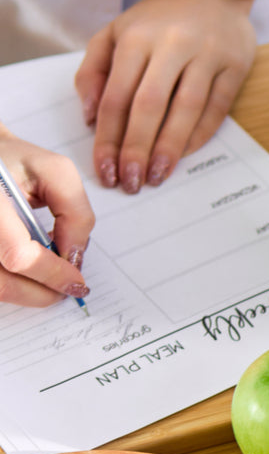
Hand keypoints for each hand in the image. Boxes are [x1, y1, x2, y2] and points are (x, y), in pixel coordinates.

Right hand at [0, 127, 93, 307]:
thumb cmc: (11, 160)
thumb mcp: (53, 172)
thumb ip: (75, 212)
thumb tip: (75, 255)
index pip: (18, 255)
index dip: (52, 274)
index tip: (76, 280)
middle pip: (2, 283)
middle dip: (41, 292)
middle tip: (66, 287)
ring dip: (26, 292)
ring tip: (46, 275)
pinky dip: (11, 284)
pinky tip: (25, 270)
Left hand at [75, 0, 256, 192]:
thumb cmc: (156, 19)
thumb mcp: (114, 33)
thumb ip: (93, 71)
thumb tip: (91, 117)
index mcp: (135, 36)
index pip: (117, 96)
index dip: (109, 137)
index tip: (105, 168)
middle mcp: (171, 44)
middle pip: (149, 105)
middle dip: (137, 148)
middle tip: (130, 181)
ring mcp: (207, 55)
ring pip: (186, 109)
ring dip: (170, 147)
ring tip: (157, 175)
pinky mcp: (234, 65)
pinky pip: (217, 108)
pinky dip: (199, 134)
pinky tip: (184, 155)